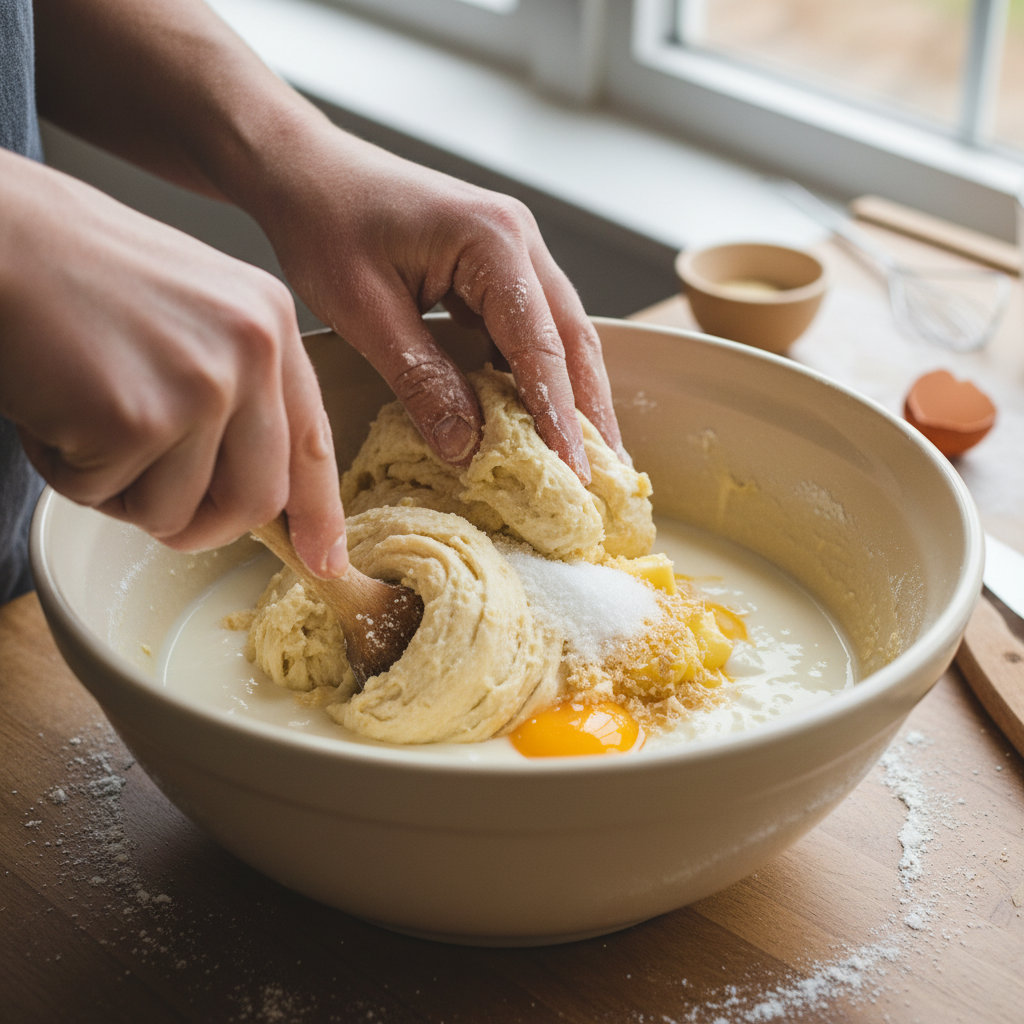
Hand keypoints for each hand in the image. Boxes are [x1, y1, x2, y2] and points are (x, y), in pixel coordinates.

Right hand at [0, 150, 347, 576]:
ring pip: (175, 512)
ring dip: (118, 489)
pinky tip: (51, 407)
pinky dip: (67, 472)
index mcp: (271, 322)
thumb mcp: (192, 312)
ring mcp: (199, 386)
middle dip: (200, 523)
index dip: (319, 512)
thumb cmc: (77, 271)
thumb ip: (237, 389)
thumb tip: (261, 492)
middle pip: (256, 501)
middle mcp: (251, 352)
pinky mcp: (134, 418)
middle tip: (147, 500)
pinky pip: (105, 496)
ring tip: (82, 416)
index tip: (326, 560)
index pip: (313, 440)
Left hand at [246, 127, 626, 480]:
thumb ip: (422, 380)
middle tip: (607, 477)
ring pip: (560, 334)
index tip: (574, 474)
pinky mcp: (497, 265)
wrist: (305, 169)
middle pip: (573, 338)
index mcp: (493, 242)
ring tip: (587, 456)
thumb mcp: (366, 311)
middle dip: (590, 411)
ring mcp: (514, 249)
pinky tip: (543, 416)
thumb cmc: (325, 224)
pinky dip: (540, 375)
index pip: (541, 346)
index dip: (560, 417)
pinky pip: (531, 327)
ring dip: (573, 395)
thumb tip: (467, 448)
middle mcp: (520, 240)